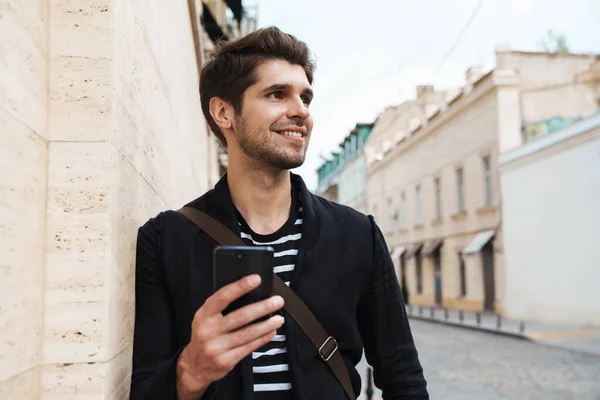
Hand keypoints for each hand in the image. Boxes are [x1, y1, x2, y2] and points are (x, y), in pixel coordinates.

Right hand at [177, 274, 284, 398]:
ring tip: (279, 318)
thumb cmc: (205, 335)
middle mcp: (208, 330)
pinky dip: (263, 338)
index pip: (223, 297)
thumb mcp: (206, 318)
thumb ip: (222, 308)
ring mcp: (217, 347)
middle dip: (262, 307)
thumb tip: (250, 293)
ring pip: (247, 333)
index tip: (256, 279)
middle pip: (240, 316)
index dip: (240, 287)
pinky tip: (271, 332)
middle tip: (277, 301)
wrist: (195, 366)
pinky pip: (249, 347)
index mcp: (204, 315)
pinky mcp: (226, 361)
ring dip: (266, 325)